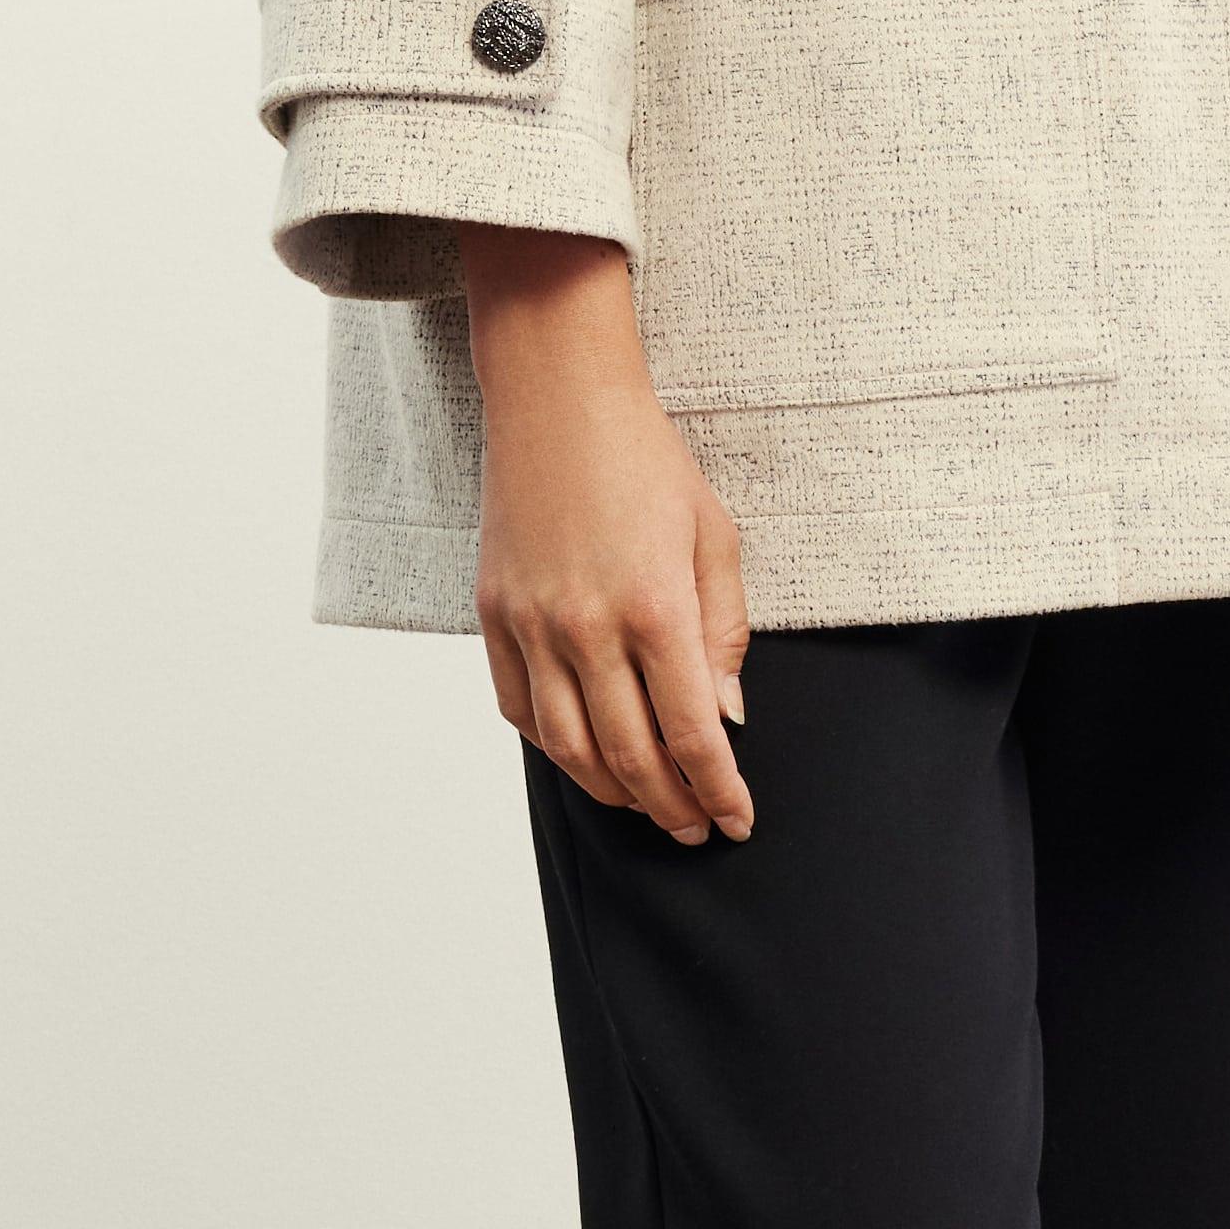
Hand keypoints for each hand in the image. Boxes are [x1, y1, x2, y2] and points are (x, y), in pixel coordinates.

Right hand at [463, 231, 753, 841]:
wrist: (558, 401)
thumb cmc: (646, 461)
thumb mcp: (714, 536)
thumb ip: (724, 632)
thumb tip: (726, 716)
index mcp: (654, 608)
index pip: (691, 733)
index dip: (717, 789)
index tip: (736, 820)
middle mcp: (586, 628)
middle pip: (631, 756)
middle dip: (671, 805)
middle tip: (695, 827)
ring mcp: (532, 625)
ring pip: (568, 748)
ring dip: (613, 793)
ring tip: (648, 806)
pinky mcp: (493, 614)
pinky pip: (519, 709)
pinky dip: (554, 749)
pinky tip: (586, 759)